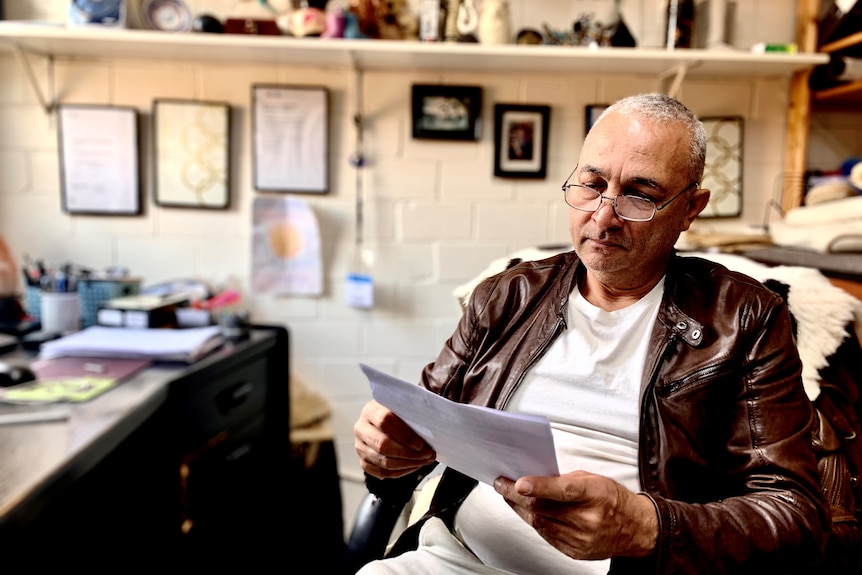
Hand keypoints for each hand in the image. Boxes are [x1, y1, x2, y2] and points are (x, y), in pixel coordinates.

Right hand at [354, 400, 436, 478]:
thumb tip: (434, 420)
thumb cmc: (400, 414)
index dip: (404, 434)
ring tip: (424, 460)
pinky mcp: (364, 461)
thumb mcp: (406, 406)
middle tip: (428, 454)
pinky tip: (414, 465)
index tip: (421, 444)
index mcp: (371, 410)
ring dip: (408, 464)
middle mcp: (361, 428)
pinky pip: (382, 472)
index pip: (385, 421)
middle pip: (383, 445)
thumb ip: (416, 409)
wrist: (387, 422)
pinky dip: (401, 472)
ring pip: (384, 462)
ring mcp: (360, 446)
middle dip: (409, 453)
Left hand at [493, 470, 657, 559]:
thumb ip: (564, 479)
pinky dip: (532, 521)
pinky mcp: (575, 552)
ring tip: (508, 495)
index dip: (539, 486)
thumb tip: (533, 477)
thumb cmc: (612, 499)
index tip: (518, 482)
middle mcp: (588, 519)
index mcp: (595, 495)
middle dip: (516, 495)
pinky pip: (545, 535)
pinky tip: (525, 511)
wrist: (634, 529)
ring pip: (539, 523)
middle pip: (544, 508)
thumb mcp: (594, 479)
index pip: (564, 491)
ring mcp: (581, 539)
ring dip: (519, 508)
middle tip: (500, 483)